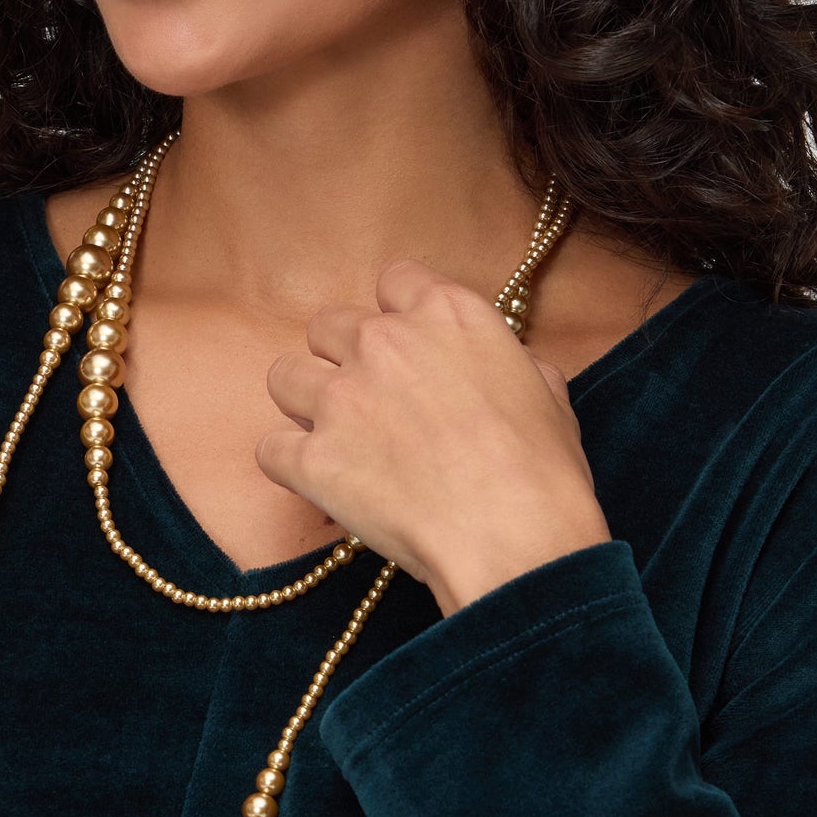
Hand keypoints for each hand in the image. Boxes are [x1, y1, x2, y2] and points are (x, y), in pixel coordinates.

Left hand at [256, 257, 610, 615]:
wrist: (514, 536)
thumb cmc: (543, 471)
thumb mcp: (547, 393)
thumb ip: (510, 363)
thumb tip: (502, 370)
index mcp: (446, 313)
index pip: (394, 280)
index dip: (396, 316)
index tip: (406, 348)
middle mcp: (384, 341)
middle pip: (328, 325)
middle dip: (341, 359)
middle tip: (368, 402)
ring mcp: (342, 397)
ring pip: (284, 376)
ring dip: (304, 404)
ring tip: (334, 439)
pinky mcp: (313, 457)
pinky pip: (270, 449)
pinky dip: (289, 466)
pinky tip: (320, 484)